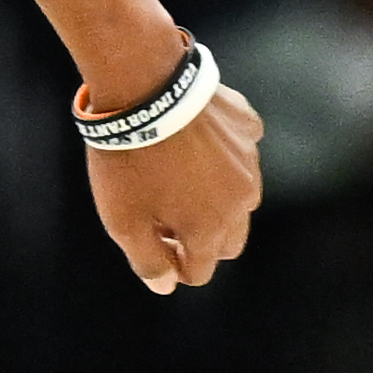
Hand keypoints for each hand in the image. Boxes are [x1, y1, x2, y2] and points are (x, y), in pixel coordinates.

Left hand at [82, 77, 260, 293]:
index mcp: (210, 230)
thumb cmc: (129, 160)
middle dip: (202, 240)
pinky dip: (224, 155)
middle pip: (229, 241)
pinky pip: (241, 152)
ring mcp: (250, 162)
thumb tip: (167, 285)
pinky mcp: (248, 127)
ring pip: (241, 198)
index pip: (201, 271)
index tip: (153, 242)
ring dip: (216, 200)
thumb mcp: (123, 221)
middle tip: (167, 216)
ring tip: (180, 178)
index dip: (174, 265)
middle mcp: (241, 201)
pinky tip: (196, 142)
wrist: (145, 87)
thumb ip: (148, 261)